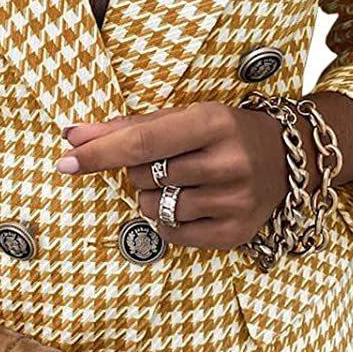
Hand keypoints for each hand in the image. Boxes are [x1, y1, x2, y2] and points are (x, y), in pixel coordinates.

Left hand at [57, 102, 291, 250]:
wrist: (287, 159)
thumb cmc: (222, 133)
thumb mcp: (183, 117)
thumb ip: (127, 127)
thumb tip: (72, 136)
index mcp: (212, 123)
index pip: (141, 143)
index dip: (98, 153)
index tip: (65, 160)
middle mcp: (227, 162)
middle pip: (142, 177)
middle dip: (138, 171)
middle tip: (169, 161)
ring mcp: (234, 201)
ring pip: (152, 208)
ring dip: (150, 197)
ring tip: (181, 182)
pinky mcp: (234, 233)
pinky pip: (171, 234)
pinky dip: (166, 220)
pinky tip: (191, 203)